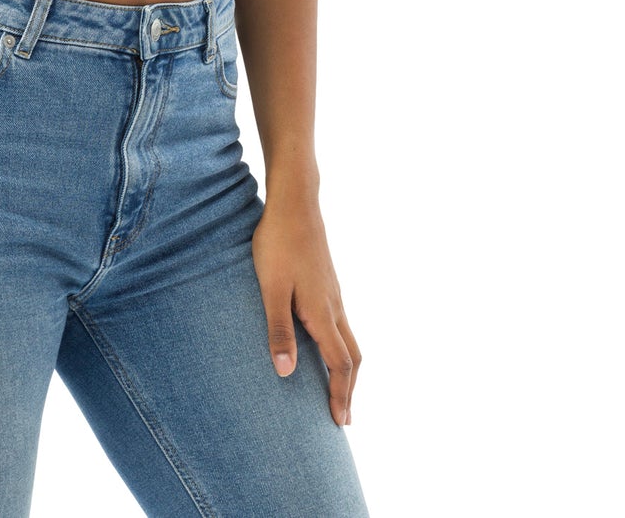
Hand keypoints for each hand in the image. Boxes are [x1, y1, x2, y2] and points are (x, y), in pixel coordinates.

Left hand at [251, 189, 360, 426]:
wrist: (295, 202)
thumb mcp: (271, 288)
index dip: (341, 394)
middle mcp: (334, 305)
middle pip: (353, 356)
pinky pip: (341, 323)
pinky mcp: (326, 282)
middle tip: (343, 415)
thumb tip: (286, 373)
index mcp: (322, 312)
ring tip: (336, 386)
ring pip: (349, 338)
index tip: (340, 422)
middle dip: (349, 388)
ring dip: (346, 367)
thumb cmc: (278, 243)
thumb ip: (278, 329)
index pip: (340, 363)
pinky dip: (339, 345)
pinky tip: (323, 344)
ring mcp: (333, 293)